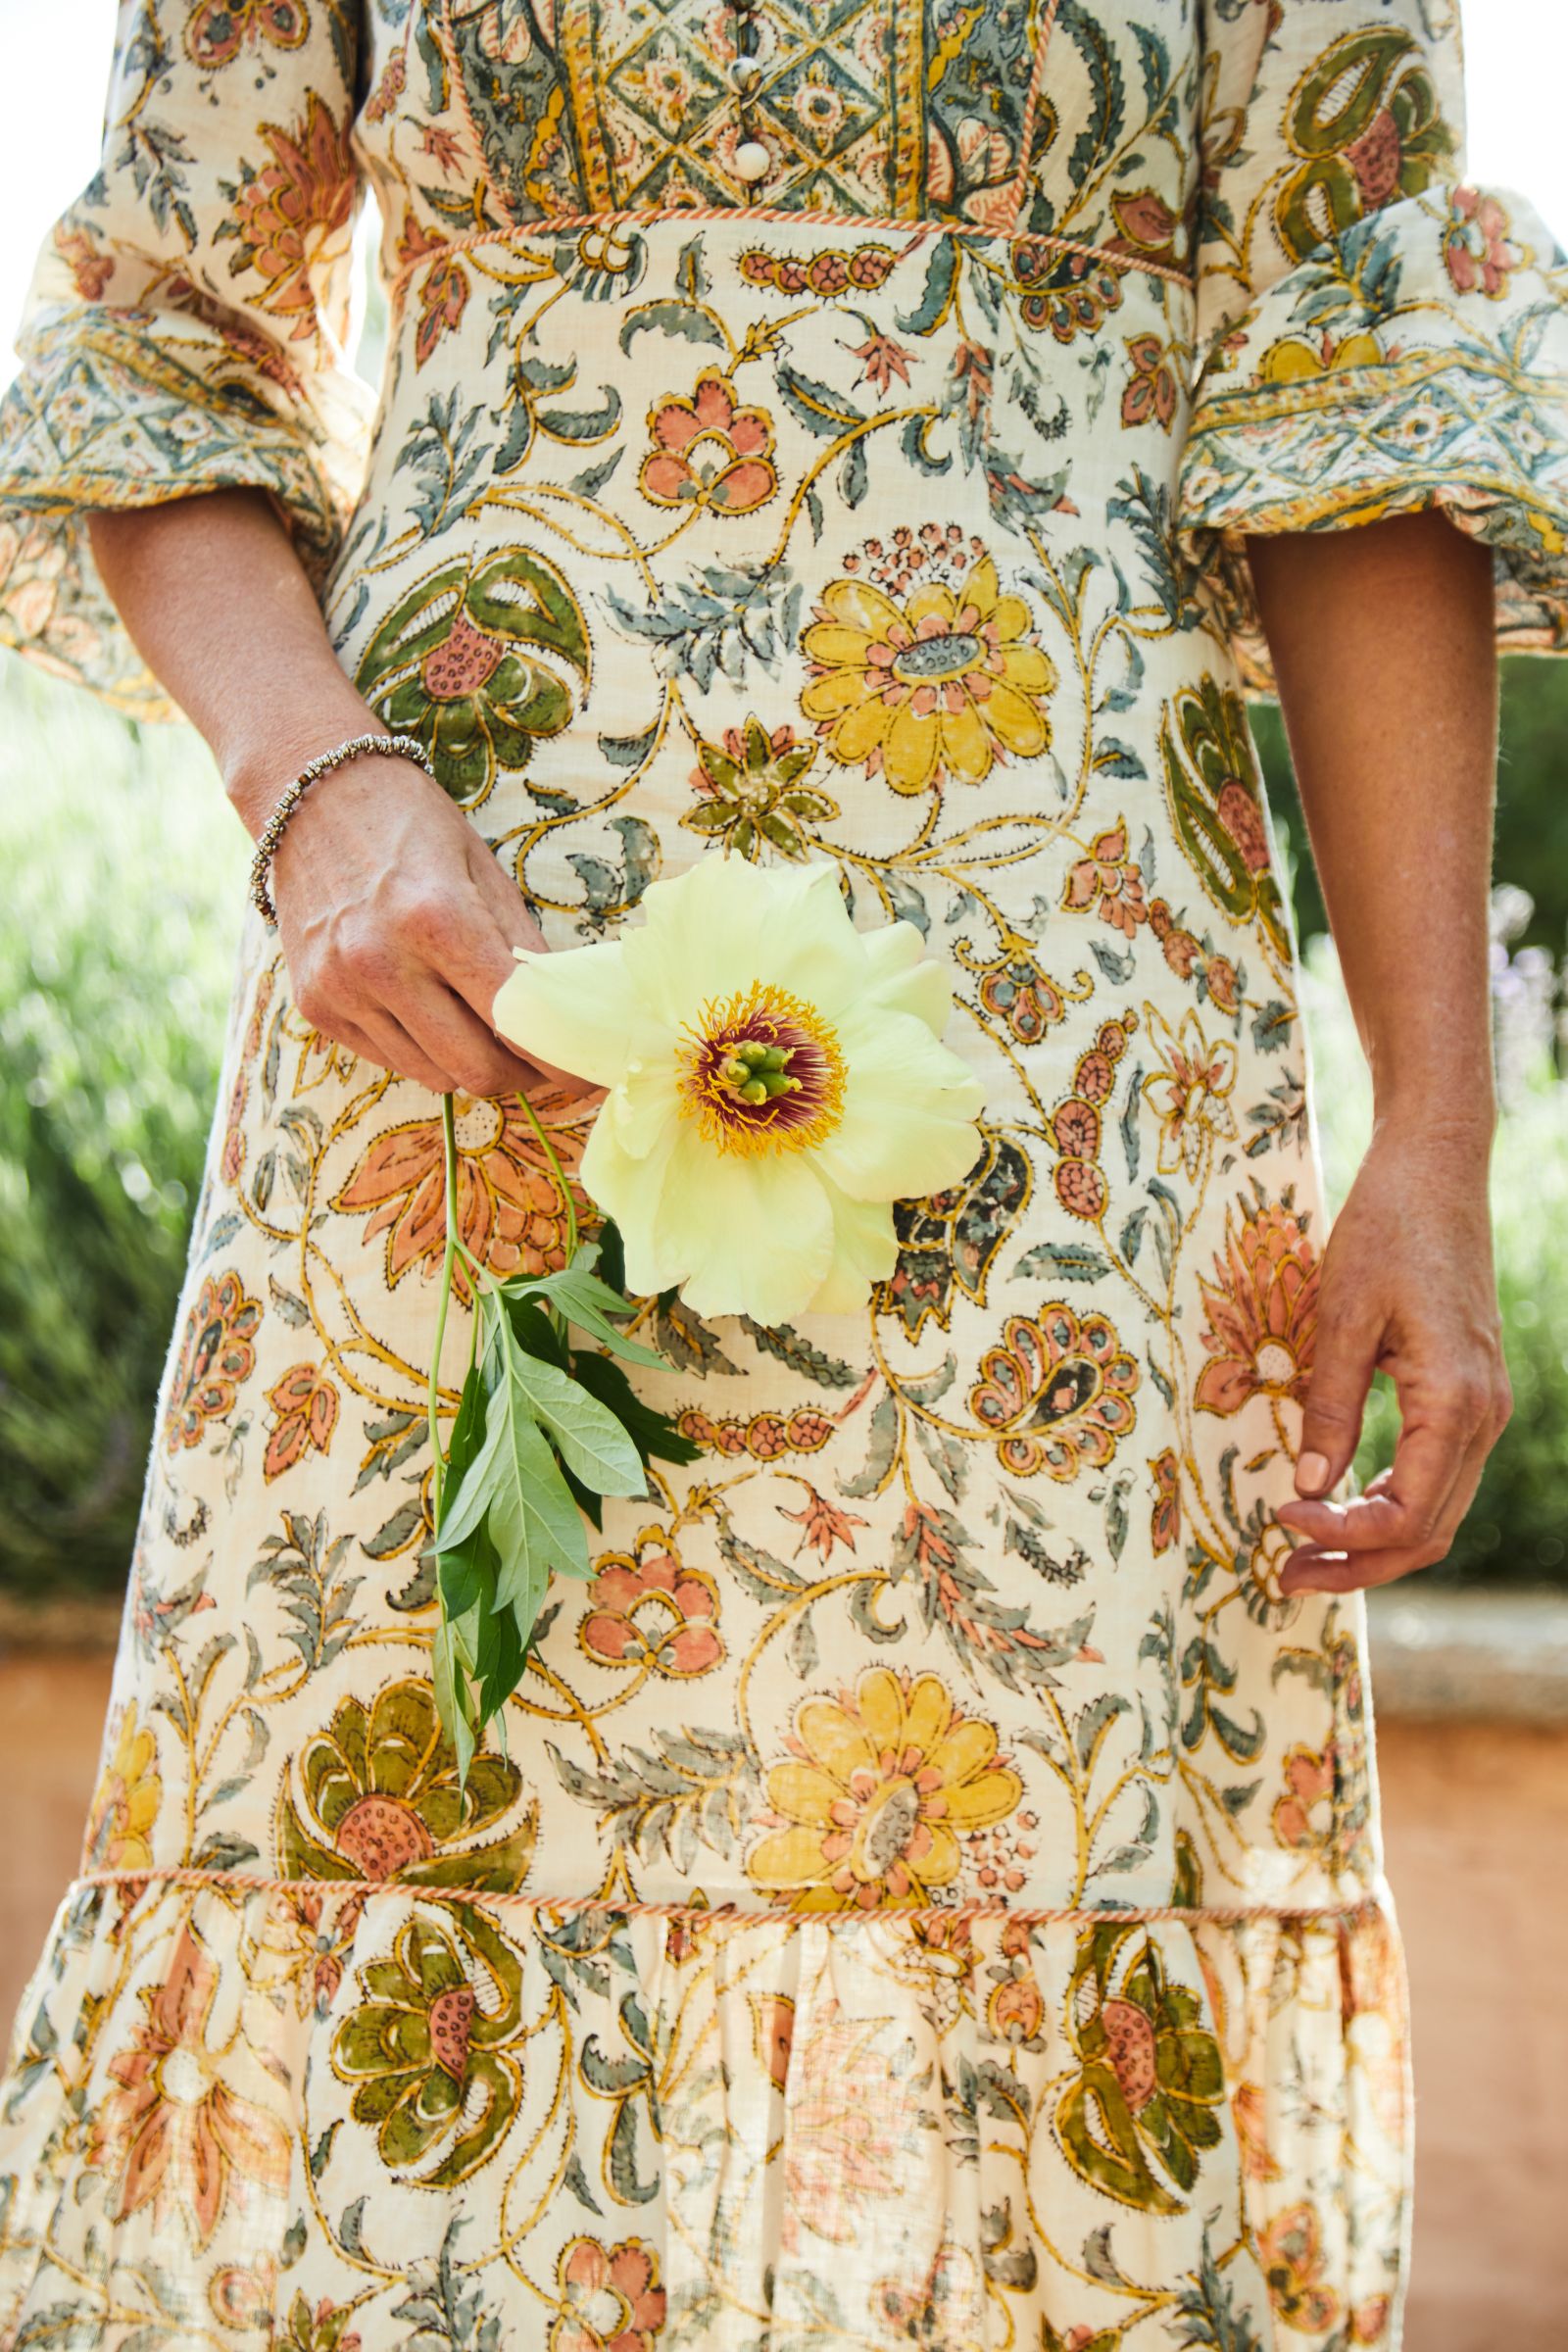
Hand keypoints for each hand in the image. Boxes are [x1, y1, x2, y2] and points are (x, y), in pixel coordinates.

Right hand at [261, 743, 576, 1097]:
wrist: (311, 797)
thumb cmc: (413, 827)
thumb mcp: (485, 873)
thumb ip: (524, 951)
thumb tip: (566, 1018)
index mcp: (439, 920)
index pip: (517, 1021)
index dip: (562, 1059)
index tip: (589, 1076)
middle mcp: (383, 963)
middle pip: (477, 1070)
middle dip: (522, 1076)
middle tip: (542, 1060)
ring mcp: (341, 990)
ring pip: (434, 1077)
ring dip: (472, 1066)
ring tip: (486, 1031)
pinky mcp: (315, 1007)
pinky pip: (391, 1061)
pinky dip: (424, 1052)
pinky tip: (431, 1012)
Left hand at [1275, 1112, 1511, 1594]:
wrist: (1434, 1172)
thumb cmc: (1387, 1231)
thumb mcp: (1343, 1316)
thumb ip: (1330, 1406)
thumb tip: (1308, 1486)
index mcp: (1456, 1402)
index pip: (1406, 1513)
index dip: (1342, 1535)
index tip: (1279, 1519)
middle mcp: (1483, 1417)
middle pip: (1429, 1530)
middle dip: (1357, 1564)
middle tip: (1283, 1578)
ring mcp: (1482, 1408)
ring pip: (1438, 1510)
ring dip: (1373, 1542)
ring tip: (1302, 1555)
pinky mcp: (1467, 1395)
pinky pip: (1437, 1475)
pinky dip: (1391, 1505)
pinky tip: (1339, 1504)